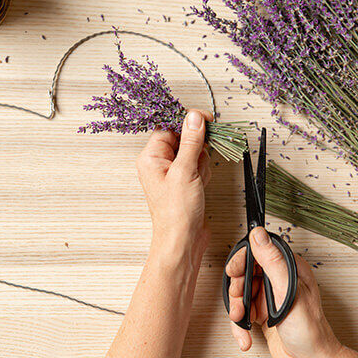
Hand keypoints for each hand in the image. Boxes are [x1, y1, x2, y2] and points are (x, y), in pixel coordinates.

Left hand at [136, 110, 212, 265]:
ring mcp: (172, 173)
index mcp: (151, 157)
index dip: (187, 122)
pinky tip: (201, 185)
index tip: (206, 120)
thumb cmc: (177, 212)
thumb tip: (194, 117)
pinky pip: (198, 166)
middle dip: (196, 149)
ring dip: (201, 163)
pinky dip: (203, 173)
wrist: (183, 240)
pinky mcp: (184, 181)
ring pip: (194, 152)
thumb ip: (190, 142)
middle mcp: (159, 163)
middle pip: (183, 138)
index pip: (169, 127)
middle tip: (197, 163)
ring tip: (197, 180)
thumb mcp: (185, 171)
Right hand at [226, 227, 357, 357]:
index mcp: (287, 267)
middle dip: (237, 290)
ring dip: (237, 308)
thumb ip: (272, 261)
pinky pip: (241, 310)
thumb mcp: (288, 291)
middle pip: (244, 273)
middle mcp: (277, 279)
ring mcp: (268, 294)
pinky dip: (239, 324)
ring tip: (241, 320)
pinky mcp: (260, 310)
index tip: (233, 271)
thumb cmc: (309, 329)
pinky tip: (245, 334)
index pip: (257, 252)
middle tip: (239, 303)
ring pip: (239, 292)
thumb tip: (259, 234)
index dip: (241, 261)